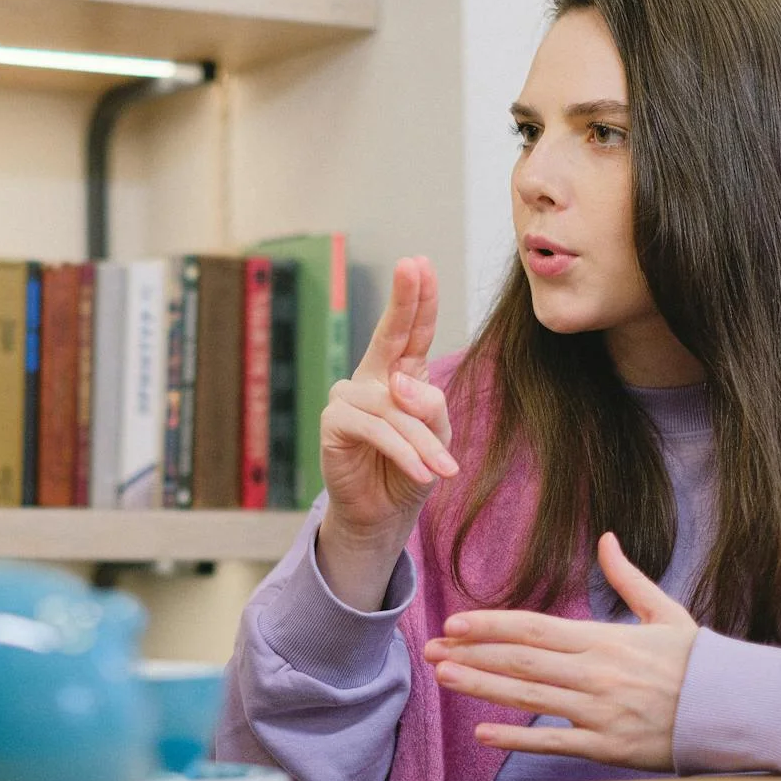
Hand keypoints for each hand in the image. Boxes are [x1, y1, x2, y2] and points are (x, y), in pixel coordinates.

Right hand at [315, 257, 456, 609]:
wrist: (381, 515)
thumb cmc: (410, 471)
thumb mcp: (436, 438)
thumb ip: (430, 408)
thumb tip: (402, 382)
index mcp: (400, 375)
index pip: (411, 332)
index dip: (417, 299)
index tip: (419, 264)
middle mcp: (372, 379)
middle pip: (390, 335)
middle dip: (404, 300)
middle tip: (412, 265)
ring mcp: (349, 399)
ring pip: (396, 408)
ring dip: (424, 443)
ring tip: (445, 471)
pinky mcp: (335, 424)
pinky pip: (377, 430)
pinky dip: (404, 452)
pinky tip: (423, 473)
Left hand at [422, 533, 699, 771]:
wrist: (742, 710)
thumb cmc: (700, 661)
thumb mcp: (666, 611)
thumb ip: (627, 577)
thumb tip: (606, 538)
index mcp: (605, 639)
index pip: (533, 627)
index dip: (489, 624)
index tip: (454, 622)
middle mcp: (596, 673)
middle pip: (520, 660)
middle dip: (471, 653)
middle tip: (431, 650)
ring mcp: (601, 711)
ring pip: (529, 697)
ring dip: (482, 686)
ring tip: (444, 677)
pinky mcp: (610, 747)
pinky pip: (555, 741)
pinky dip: (517, 738)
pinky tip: (482, 731)